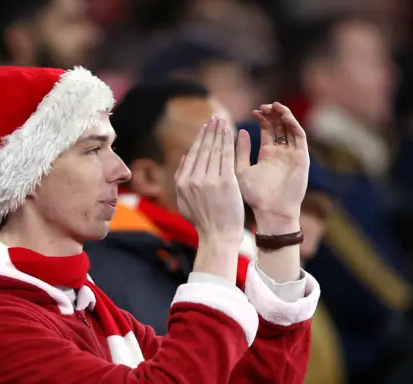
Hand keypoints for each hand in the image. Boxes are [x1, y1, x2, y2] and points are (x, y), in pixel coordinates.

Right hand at [176, 116, 244, 245]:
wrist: (217, 236)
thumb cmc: (203, 221)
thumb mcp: (184, 201)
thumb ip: (182, 178)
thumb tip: (184, 157)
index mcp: (183, 183)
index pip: (193, 155)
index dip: (200, 139)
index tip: (205, 127)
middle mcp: (193, 179)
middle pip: (203, 149)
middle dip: (209, 131)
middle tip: (214, 118)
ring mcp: (209, 180)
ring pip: (214, 150)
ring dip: (219, 133)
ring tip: (222, 121)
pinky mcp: (225, 182)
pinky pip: (226, 156)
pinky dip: (228, 142)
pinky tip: (230, 132)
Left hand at [236, 102, 308, 232]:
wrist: (272, 212)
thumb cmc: (255, 196)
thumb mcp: (242, 170)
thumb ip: (241, 151)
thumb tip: (240, 130)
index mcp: (268, 154)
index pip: (267, 130)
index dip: (262, 119)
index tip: (254, 111)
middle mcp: (281, 152)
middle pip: (280, 126)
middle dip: (273, 114)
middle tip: (264, 106)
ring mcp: (293, 154)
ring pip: (291, 128)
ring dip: (284, 116)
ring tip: (274, 106)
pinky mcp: (302, 158)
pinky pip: (299, 137)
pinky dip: (293, 124)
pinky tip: (284, 116)